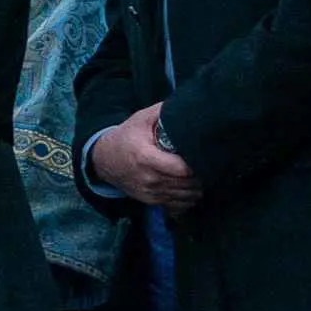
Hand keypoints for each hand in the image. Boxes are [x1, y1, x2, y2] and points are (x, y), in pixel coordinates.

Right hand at [86, 107, 201, 211]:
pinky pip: (177, 206)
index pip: (182, 169)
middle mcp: (148, 178)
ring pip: (185, 196)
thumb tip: (187, 105)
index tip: (203, 156)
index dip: (197, 164)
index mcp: (146, 157)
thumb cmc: (126, 137)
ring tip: (199, 176)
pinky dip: (188, 199)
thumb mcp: (140, 119)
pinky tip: (189, 188)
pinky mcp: (150, 201)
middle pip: (187, 184)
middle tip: (206, 165)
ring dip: (196, 188)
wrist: (103, 159)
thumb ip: (162, 112)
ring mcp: (149, 192)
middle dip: (200, 176)